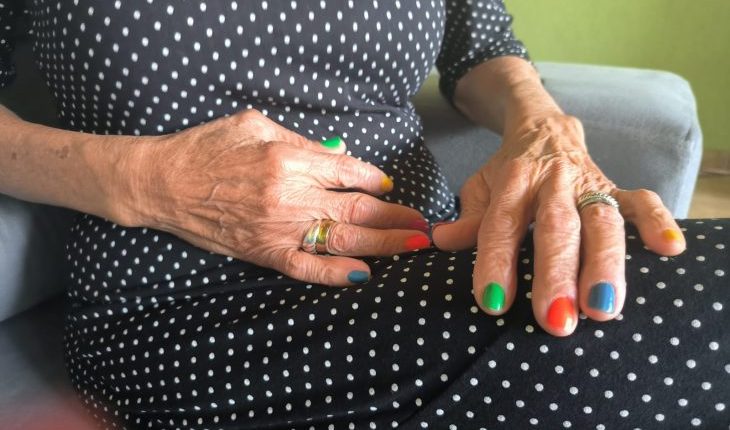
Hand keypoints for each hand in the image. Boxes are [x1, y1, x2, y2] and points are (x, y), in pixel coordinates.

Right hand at [116, 109, 429, 285]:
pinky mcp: (263, 252)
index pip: (350, 172)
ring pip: (342, 240)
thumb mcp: (254, 125)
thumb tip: (341, 156)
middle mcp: (289, 196)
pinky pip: (306, 268)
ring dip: (383, 245)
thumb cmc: (207, 147)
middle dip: (397, 218)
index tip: (390, 186)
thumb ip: (301, 141)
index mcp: (289, 160)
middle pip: (357, 210)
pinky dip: (335, 275)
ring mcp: (277, 228)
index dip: (376, 179)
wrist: (163, 183)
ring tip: (413, 247)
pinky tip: (363, 277)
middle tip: (425, 225)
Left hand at [432, 114, 685, 335]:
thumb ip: (468, 217)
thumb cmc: (508, 170)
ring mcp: (588, 184)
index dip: (495, 262)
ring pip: (601, 221)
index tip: (492, 303)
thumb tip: (441, 241)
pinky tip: (669, 249)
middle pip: (556, 227)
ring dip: (604, 264)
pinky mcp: (616, 187)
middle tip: (555, 319)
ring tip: (603, 309)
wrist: (544, 128)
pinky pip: (641, 200)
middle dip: (556, 274)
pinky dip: (657, 221)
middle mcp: (553, 182)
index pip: (501, 224)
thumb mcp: (480, 187)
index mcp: (513, 181)